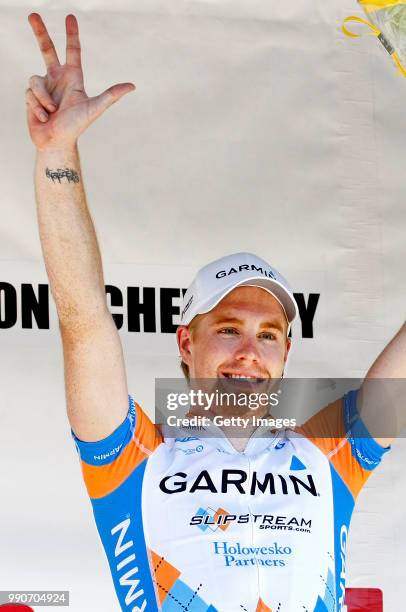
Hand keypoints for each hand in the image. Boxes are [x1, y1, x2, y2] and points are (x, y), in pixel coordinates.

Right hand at [26, 13, 134, 149]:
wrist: (56, 143)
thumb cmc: (76, 127)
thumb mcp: (94, 109)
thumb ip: (111, 96)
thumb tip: (132, 86)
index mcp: (73, 78)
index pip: (72, 51)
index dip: (71, 34)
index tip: (70, 17)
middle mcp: (57, 78)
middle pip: (46, 49)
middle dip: (39, 31)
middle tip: (32, 14)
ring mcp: (44, 87)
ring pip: (36, 80)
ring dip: (44, 99)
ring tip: (52, 112)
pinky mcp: (31, 96)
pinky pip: (30, 93)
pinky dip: (37, 107)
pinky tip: (44, 117)